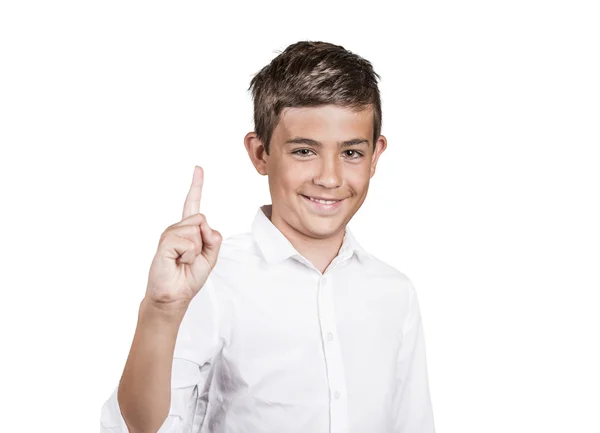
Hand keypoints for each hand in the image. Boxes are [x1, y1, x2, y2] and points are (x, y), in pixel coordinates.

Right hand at [145, 166, 221, 304]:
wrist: (174, 295)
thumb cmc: (188, 277)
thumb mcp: (210, 257)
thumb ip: (213, 239)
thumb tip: (205, 226)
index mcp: (188, 230)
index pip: (192, 204)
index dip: (196, 186)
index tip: (198, 169)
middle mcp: (177, 228)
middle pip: (202, 219)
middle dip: (205, 241)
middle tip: (192, 258)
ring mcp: (169, 234)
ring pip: (196, 230)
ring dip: (196, 250)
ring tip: (183, 261)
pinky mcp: (165, 242)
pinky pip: (189, 241)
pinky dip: (189, 255)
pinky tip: (178, 261)